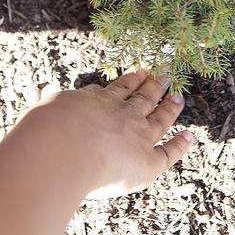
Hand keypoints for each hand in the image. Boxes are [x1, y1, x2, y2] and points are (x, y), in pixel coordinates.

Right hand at [33, 69, 193, 198]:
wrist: (62, 149)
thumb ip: (49, 98)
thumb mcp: (45, 107)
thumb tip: (45, 88)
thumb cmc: (46, 130)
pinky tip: (190, 137)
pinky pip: (169, 153)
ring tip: (178, 96)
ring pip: (159, 118)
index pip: (116, 90)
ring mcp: (138, 136)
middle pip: (142, 97)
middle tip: (163, 74)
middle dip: (153, 85)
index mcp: (98, 101)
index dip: (127, 81)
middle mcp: (121, 114)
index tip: (136, 72)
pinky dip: (181, 145)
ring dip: (170, 107)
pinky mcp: (147, 162)